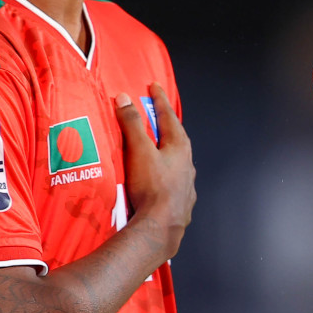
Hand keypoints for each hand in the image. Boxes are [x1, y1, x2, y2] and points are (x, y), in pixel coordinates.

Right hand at [115, 83, 197, 260]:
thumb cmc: (152, 187)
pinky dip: (166, 173)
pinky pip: (174, 180)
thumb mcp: (139, 151)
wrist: (161, 226)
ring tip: (157, 147)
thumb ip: (132, 124)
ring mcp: (186, 183)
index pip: (168, 116)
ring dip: (167, 151)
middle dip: (166, 124)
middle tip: (157, 114)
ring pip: (178, 160)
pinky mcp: (181, 200)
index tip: (155, 86)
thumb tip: (125, 98)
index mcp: (179, 147)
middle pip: (176, 138)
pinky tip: (160, 180)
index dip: (159, 99)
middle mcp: (187, 163)